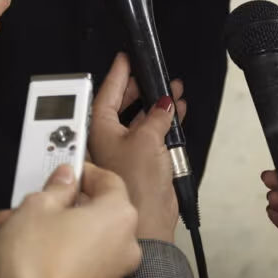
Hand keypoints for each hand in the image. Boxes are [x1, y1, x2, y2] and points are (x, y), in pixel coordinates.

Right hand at [0, 164, 140, 277]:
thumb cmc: (38, 266)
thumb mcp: (36, 207)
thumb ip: (55, 187)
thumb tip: (63, 180)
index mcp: (118, 215)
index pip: (109, 179)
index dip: (84, 170)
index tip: (63, 169)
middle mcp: (124, 243)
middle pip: (94, 210)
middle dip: (58, 203)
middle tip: (32, 199)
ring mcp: (113, 271)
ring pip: (81, 236)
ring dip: (50, 227)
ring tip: (14, 226)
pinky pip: (78, 259)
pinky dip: (55, 250)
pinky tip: (24, 249)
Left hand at [88, 53, 185, 241]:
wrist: (149, 218)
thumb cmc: (137, 184)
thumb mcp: (147, 138)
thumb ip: (157, 116)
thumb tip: (164, 104)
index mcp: (100, 129)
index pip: (106, 93)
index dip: (117, 74)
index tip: (125, 59)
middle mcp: (109, 138)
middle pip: (122, 105)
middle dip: (139, 89)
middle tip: (150, 73)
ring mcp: (125, 150)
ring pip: (139, 119)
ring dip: (156, 105)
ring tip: (173, 90)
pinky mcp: (141, 161)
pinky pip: (152, 133)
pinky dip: (164, 122)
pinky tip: (177, 112)